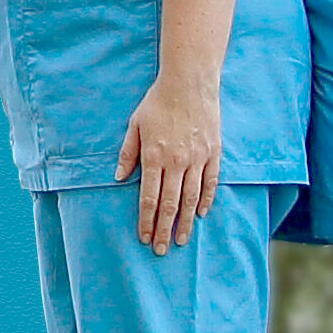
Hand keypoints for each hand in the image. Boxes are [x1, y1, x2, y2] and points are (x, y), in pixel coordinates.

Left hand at [121, 77, 222, 253]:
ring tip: (182, 240)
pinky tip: (201, 214)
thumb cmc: (158, 102)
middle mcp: (176, 161)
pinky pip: (211, 183)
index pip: (148, 198)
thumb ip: (127, 153)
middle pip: (170, 204)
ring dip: (186, 222)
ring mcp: (197, 158)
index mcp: (153, 156)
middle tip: (161, 250)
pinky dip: (206, 200)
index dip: (146, 221)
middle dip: (164, 230)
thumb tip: (118, 178)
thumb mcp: (135, 125)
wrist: (189, 82)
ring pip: (191, 199)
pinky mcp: (213, 153)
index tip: (144, 237)